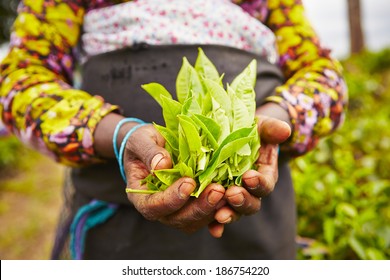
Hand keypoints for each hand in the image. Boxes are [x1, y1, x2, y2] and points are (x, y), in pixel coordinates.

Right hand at [123, 124, 226, 235]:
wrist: (153, 144)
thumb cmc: (142, 142)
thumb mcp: (140, 141)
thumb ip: (149, 152)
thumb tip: (161, 164)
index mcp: (142, 197)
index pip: (155, 207)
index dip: (172, 198)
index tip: (188, 183)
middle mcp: (161, 209)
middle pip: (179, 219)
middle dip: (199, 207)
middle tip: (217, 190)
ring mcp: (179, 210)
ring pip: (196, 220)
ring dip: (213, 209)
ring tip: (228, 192)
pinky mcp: (194, 205)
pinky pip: (208, 215)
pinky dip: (221, 210)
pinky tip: (232, 199)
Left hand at [213, 103, 291, 231]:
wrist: (230, 136)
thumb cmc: (247, 131)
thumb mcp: (259, 126)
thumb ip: (272, 129)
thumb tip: (285, 130)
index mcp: (263, 175)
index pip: (265, 184)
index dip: (259, 183)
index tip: (249, 177)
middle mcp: (250, 191)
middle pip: (251, 204)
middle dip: (242, 201)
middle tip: (232, 194)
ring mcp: (233, 198)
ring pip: (234, 212)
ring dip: (229, 215)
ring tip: (219, 215)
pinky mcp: (217, 201)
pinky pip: (216, 216)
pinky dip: (215, 225)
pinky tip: (213, 230)